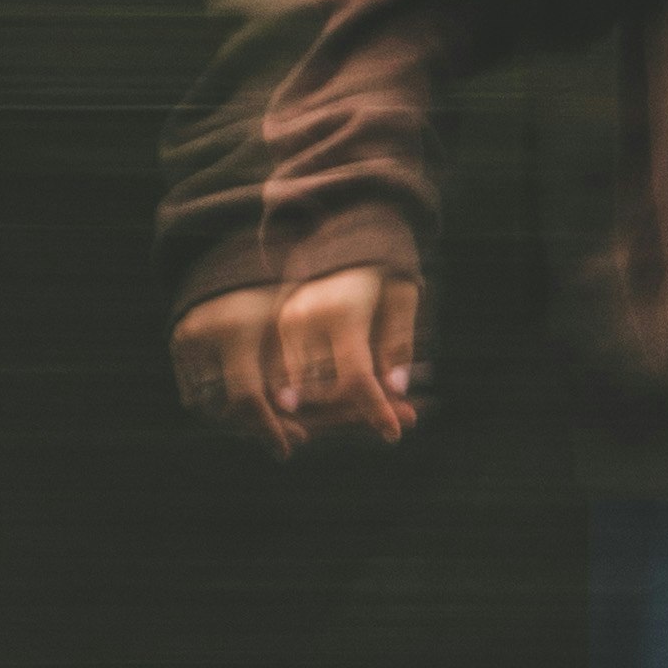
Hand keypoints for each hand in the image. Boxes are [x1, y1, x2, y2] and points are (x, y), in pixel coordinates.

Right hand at [169, 285, 298, 450]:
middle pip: (222, 407)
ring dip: (234, 423)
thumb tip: (291, 419)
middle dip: (254, 429)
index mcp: (235, 330)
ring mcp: (183, 341)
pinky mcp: (174, 344)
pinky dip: (216, 409)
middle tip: (286, 439)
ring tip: (268, 427)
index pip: (247, 397)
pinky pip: (191, 393)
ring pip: (202, 406)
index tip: (288, 449)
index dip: (268, 428)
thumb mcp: (289, 329)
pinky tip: (247, 412)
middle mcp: (202, 337)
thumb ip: (289, 374)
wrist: (239, 261)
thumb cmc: (278, 296)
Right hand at [270, 250, 426, 442]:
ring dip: (322, 418)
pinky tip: (324, 412)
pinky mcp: (266, 331)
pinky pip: (276, 380)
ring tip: (356, 422)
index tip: (394, 434)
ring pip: (295, 393)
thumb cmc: (378, 269)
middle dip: (350, 419)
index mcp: (339, 312)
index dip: (374, 410)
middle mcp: (302, 322)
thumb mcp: (400, 296)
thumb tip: (395, 388)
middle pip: (321, 393)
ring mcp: (279, 327)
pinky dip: (299, 403)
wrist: (338, 233)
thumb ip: (398, 341)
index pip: (355, 377)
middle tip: (389, 425)